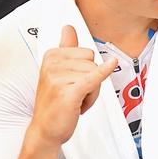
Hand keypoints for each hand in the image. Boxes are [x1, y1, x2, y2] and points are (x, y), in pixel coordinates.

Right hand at [30, 25, 117, 146]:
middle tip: (76, 93)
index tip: (72, 81)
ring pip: (95, 74)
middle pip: (93, 61)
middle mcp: (53, 64)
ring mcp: (59, 78)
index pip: (87, 52)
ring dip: (92, 92)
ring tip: (75, 101)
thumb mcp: (58, 71)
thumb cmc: (54, 102)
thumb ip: (66, 48)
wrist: (46, 130)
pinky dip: (103, 73)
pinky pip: (93, 77)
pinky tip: (111, 65)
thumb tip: (68, 28)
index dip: (86, 69)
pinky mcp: (68, 92)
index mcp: (52, 56)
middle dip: (91, 79)